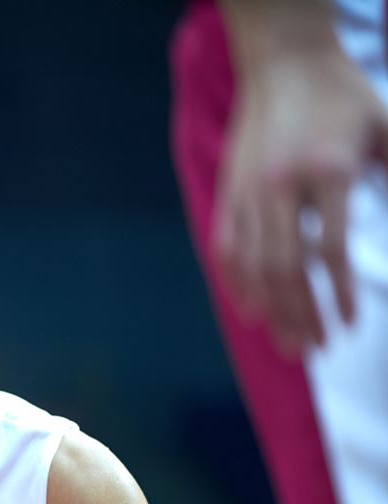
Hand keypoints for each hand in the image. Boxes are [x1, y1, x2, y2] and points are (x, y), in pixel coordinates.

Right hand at [215, 44, 386, 351]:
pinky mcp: (228, 191)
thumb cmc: (339, 93)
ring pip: (251, 264)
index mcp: (326, 171)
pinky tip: (249, 309)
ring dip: (270, 309)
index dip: (339, 295)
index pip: (329, 250)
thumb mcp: (384, 128)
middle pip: (285, 268)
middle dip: (301, 315)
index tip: (350, 326)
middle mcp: (280, 186)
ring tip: (286, 343)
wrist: (283, 60)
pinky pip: (225, 247)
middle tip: (316, 350)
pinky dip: (236, 282)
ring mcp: (248, 191)